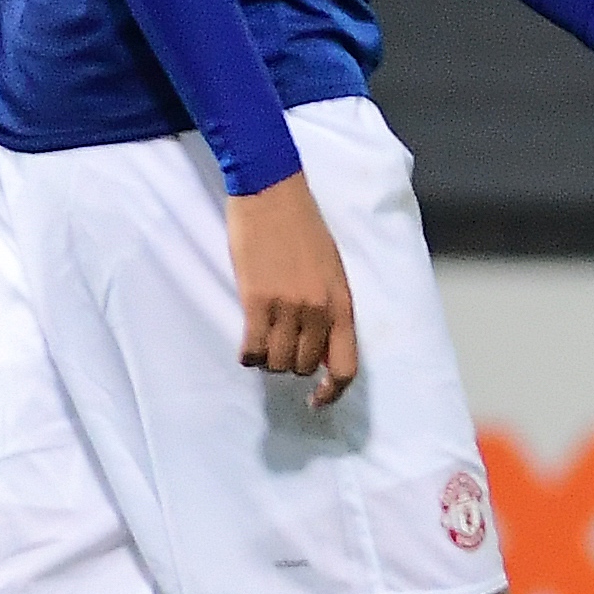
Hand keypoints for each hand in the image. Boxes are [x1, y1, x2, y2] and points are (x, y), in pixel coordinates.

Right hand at [228, 172, 357, 408]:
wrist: (272, 193)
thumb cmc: (303, 228)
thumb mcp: (331, 269)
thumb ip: (330, 307)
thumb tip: (323, 347)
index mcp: (343, 302)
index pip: (346, 365)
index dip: (333, 392)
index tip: (317, 401)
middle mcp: (319, 310)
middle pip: (305, 367)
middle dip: (292, 364)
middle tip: (281, 345)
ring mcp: (288, 306)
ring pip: (278, 362)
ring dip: (269, 358)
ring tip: (263, 338)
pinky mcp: (257, 301)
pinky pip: (253, 350)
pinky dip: (248, 354)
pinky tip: (247, 342)